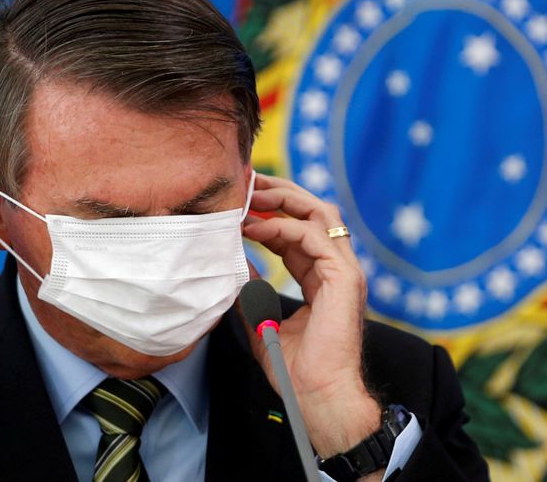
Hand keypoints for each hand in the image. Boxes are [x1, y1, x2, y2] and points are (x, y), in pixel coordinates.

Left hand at [241, 173, 380, 461]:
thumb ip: (252, 290)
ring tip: (249, 196)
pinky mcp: (344, 280)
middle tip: (246, 183)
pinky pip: (316, 238)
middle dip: (278, 192)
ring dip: (282, 200)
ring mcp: (344, 271)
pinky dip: (283, 227)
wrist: (316, 397)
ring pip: (320, 213)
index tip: (239, 202)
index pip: (298, 228)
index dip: (269, 211)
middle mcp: (336, 267)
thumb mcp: (262, 319)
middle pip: (313, 210)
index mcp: (321, 275)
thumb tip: (235, 265)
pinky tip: (254, 229)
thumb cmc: (293, 367)